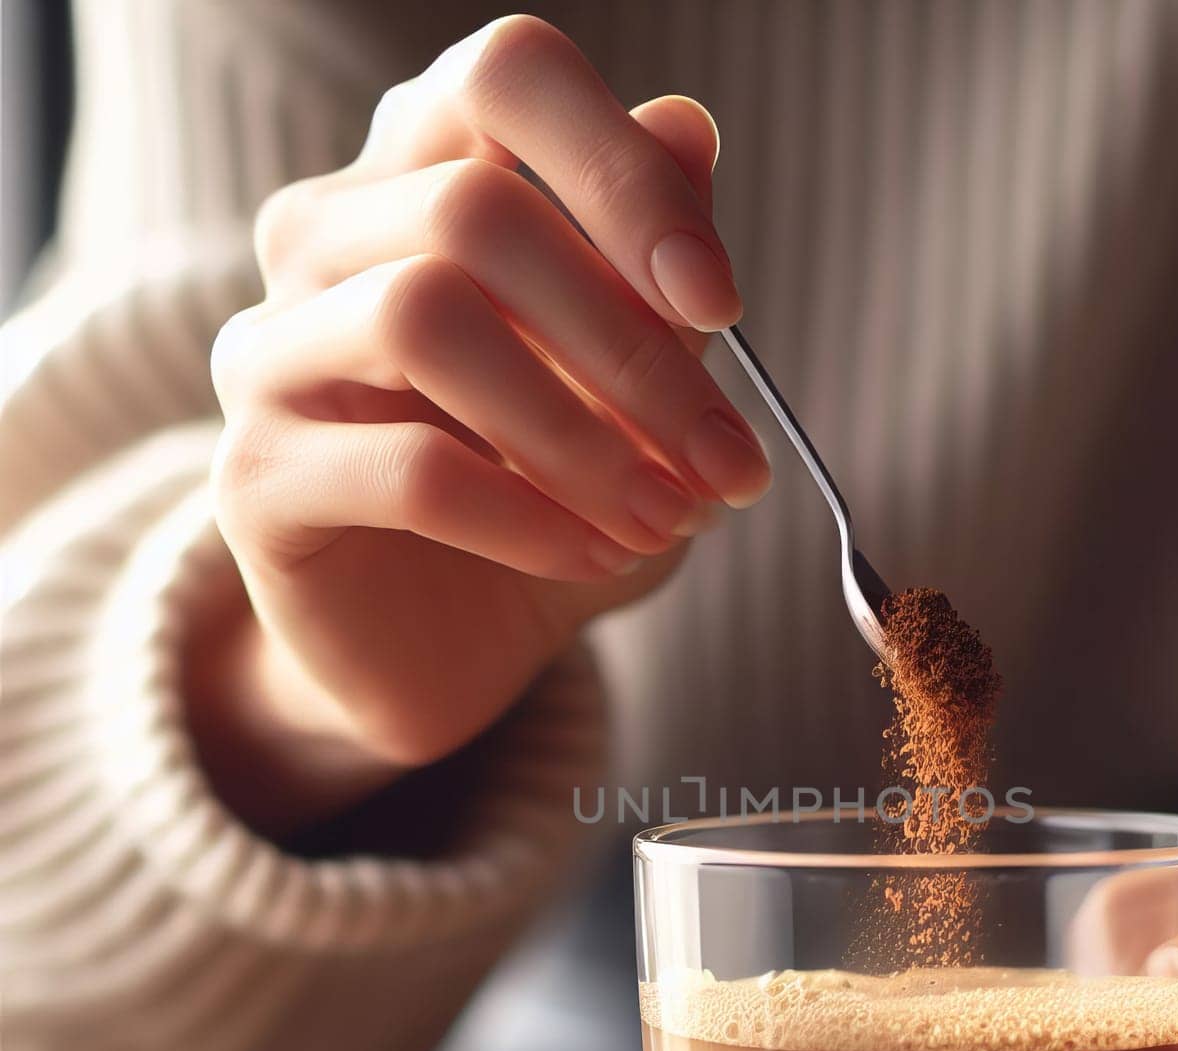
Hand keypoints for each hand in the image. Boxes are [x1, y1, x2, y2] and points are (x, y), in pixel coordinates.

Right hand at [204, 17, 769, 829]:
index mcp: (420, 182)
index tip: (719, 301)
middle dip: (633, 350)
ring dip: (581, 435)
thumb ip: (645, 270)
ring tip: (665, 517)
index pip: (501, 78)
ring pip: (423, 317)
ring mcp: (271, 353)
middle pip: (473, 211)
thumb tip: (687, 126)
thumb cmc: (541, 499)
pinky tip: (596, 558)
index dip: (621, 172)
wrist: (442, 648)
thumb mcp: (624, 390)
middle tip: (725, 461)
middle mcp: (324, 240)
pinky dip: (530, 519)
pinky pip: (409, 471)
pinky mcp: (255, 477)